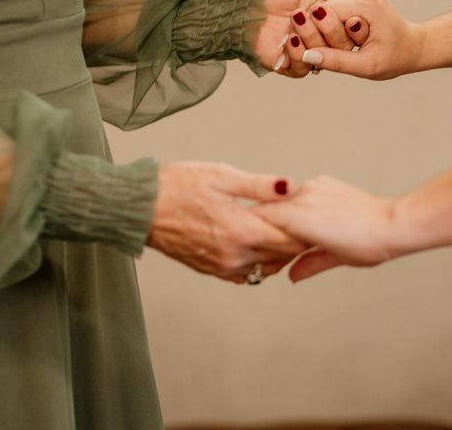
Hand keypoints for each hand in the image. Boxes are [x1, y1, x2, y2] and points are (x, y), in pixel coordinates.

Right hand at [147, 162, 308, 283]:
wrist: (141, 208)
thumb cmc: (177, 187)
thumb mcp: (221, 176)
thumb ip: (259, 185)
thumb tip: (289, 185)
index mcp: (241, 232)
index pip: (290, 241)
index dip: (305, 229)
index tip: (310, 216)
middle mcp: (233, 256)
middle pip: (281, 257)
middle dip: (294, 240)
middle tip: (302, 222)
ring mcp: (221, 267)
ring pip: (265, 268)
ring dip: (276, 253)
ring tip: (279, 230)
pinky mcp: (210, 270)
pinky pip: (244, 274)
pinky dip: (257, 262)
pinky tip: (255, 243)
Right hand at [252, 175, 400, 281]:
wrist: (393, 223)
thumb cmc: (366, 245)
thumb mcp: (334, 259)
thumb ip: (308, 264)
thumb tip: (292, 275)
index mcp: (298, 217)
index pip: (259, 218)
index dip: (253, 231)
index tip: (252, 243)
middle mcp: (303, 197)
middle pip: (271, 209)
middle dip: (270, 226)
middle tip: (269, 244)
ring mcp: (314, 187)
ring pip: (288, 201)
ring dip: (287, 216)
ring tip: (295, 235)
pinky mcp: (325, 183)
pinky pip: (303, 195)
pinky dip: (302, 207)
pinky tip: (313, 221)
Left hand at [256, 0, 373, 76]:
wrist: (242, 3)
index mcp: (325, 20)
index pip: (349, 28)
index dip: (350, 22)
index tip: (346, 11)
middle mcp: (317, 38)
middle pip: (340, 46)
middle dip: (329, 30)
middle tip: (314, 12)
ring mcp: (302, 52)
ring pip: (321, 57)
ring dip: (311, 39)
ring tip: (296, 20)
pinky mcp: (286, 65)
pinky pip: (300, 69)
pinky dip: (298, 55)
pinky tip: (290, 39)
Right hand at [283, 0, 424, 79]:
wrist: (410, 45)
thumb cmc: (393, 57)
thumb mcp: (367, 66)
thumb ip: (337, 61)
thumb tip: (306, 56)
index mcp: (367, 4)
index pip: (322, 13)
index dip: (315, 33)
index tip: (320, 52)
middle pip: (318, 6)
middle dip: (317, 30)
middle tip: (333, 49)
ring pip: (316, 2)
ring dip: (318, 24)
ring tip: (337, 42)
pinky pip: (322, 1)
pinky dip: (320, 18)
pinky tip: (332, 34)